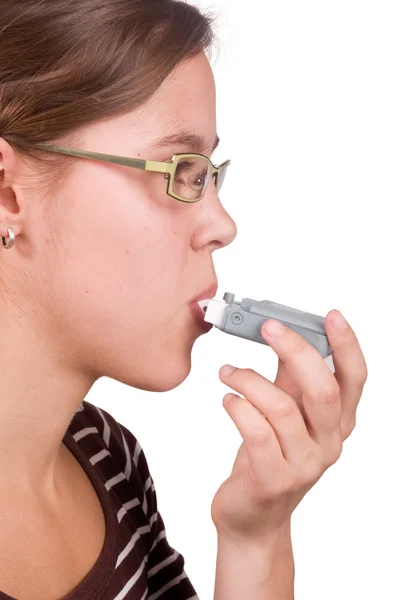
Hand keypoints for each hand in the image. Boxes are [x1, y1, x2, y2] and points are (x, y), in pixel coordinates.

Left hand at [210, 310, 367, 544]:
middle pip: (323, 390)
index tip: (331, 316)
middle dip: (295, 351)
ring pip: (282, 409)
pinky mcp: (273, 480)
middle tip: (268, 327)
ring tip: (227, 372)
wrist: (252, 517)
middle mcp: (328, 444)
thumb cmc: (268, 458)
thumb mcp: (286, 415)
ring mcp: (303, 465)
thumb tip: (283, 334)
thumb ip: (289, 380)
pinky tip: (227, 399)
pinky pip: (256, 433)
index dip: (347, 346)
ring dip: (249, 380)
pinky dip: (238, 408)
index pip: (355, 380)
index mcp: (337, 423)